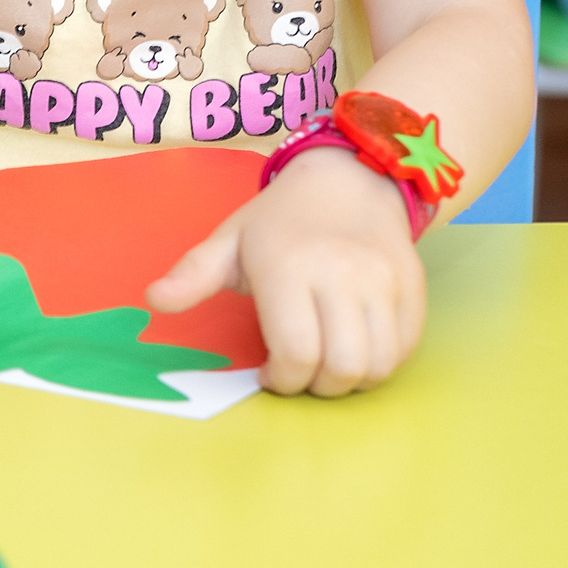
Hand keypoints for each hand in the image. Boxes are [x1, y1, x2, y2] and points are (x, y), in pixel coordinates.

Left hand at [147, 146, 422, 396]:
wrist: (349, 181)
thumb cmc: (279, 221)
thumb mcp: (228, 242)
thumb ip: (192, 275)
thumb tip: (154, 299)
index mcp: (288, 266)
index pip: (294, 350)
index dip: (281, 379)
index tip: (268, 375)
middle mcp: (342, 274)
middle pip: (341, 366)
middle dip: (316, 386)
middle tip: (299, 374)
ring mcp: (383, 281)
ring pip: (379, 365)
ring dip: (351, 381)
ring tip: (326, 365)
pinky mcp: (414, 288)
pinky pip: (405, 349)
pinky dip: (382, 362)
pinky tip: (356, 348)